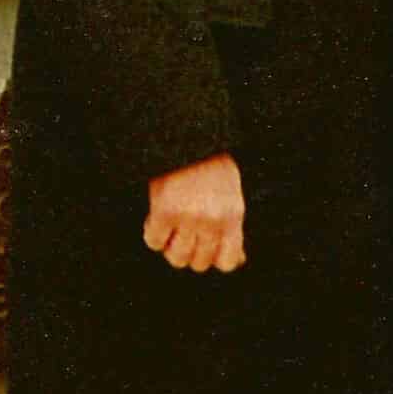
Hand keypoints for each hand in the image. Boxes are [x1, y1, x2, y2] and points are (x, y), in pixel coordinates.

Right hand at [143, 152, 245, 272]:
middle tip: (182, 233)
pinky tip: (154, 219)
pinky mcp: (164, 209)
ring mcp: (188, 216)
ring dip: (170, 246)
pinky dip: (152, 234)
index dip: (212, 258)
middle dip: (189, 251)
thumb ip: (232, 226)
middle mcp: (212, 220)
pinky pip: (154, 241)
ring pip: (177, 258)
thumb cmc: (209, 161)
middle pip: (199, 263)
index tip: (203, 245)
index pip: (226, 262)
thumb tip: (240, 260)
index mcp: (232, 215)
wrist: (186, 130)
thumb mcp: (231, 192)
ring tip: (168, 228)